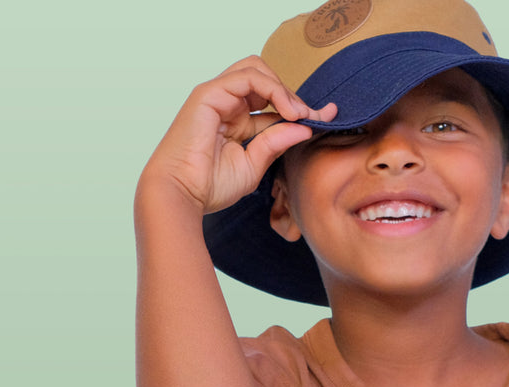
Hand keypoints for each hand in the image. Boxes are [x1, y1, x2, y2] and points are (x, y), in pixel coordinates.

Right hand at [138, 57, 335, 214]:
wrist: (181, 194)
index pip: (272, 106)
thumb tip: (304, 128)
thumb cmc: (209, 186)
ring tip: (300, 114)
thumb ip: (276, 144)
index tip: (326, 118)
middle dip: (294, 95)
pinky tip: (287, 110)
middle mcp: (226, 105)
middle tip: (313, 116)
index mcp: (235, 122)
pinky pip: (247, 77)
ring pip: (257, 71)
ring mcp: (217, 96)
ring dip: (284, 89)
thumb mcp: (253, 166)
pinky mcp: (210, 93)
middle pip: (266, 81)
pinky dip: (272, 88)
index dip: (300, 110)